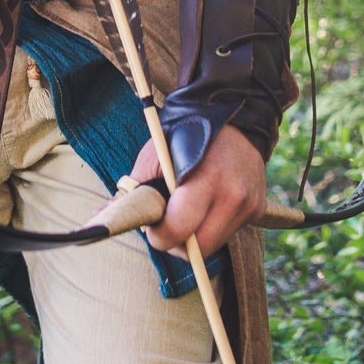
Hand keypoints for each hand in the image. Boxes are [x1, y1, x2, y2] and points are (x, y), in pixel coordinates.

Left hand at [131, 124, 266, 260]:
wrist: (234, 114)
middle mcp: (233, 196)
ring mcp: (249, 205)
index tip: (152, 227)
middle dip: (177, 244)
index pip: (180, 230)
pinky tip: (206, 206)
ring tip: (185, 214)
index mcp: (206, 179)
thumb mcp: (155, 152)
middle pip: (199, 249)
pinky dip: (212, 227)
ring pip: (214, 245)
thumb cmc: (185, 134)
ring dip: (195, 239)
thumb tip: (105, 214)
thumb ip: (135, 187)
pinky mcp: (257, 210)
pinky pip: (228, 233)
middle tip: (166, 227)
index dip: (160, 236)